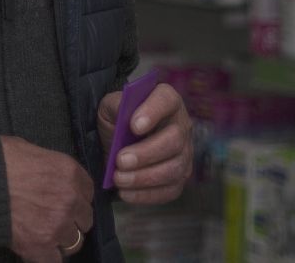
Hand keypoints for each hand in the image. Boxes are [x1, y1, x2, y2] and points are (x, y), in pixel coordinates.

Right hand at [1, 136, 93, 261]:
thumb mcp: (28, 150)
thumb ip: (47, 166)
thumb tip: (44, 173)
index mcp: (69, 172)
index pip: (88, 192)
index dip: (76, 198)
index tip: (66, 201)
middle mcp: (71, 199)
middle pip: (85, 219)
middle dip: (71, 220)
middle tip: (53, 219)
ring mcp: (58, 225)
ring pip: (73, 241)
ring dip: (60, 239)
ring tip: (44, 235)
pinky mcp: (42, 246)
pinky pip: (55, 260)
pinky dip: (46, 256)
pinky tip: (36, 248)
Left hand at [97, 84, 192, 204]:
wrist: (117, 143)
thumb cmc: (117, 120)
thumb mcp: (111, 107)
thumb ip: (116, 105)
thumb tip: (122, 112)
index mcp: (166, 101)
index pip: (167, 100)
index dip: (153, 112)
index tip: (134, 126)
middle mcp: (181, 126)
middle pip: (175, 140)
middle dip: (146, 153)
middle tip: (120, 160)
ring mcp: (184, 154)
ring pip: (174, 169)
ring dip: (144, 177)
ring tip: (119, 179)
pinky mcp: (179, 178)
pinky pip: (170, 190)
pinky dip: (147, 195)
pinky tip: (126, 193)